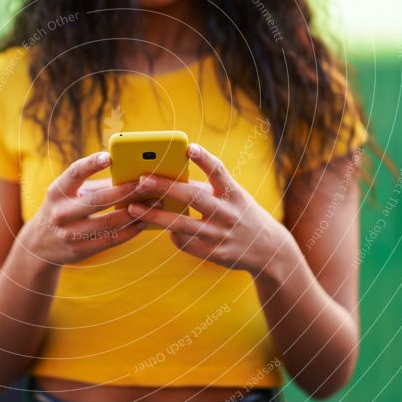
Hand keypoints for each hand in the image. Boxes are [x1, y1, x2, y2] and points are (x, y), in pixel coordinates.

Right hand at [19, 151, 157, 266]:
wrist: (40, 244)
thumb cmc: (63, 208)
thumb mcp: (68, 193)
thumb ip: (96, 184)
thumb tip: (132, 172)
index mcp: (57, 192)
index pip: (73, 174)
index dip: (90, 164)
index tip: (109, 156)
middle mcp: (61, 213)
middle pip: (98, 200)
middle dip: (126, 190)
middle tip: (148, 182)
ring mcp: (70, 234)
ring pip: (109, 222)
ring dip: (136, 212)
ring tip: (156, 202)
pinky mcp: (82, 250)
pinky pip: (112, 239)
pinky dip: (132, 229)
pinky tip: (146, 220)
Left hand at [126, 143, 293, 274]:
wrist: (269, 250)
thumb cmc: (241, 214)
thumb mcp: (233, 197)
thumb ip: (206, 190)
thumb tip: (167, 180)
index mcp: (233, 193)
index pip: (219, 171)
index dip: (204, 159)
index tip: (188, 147)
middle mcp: (228, 213)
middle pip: (193, 198)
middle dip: (165, 187)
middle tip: (142, 180)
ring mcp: (221, 235)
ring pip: (181, 225)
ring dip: (154, 216)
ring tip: (132, 208)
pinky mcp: (214, 254)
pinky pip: (185, 243)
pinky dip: (172, 234)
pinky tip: (163, 229)